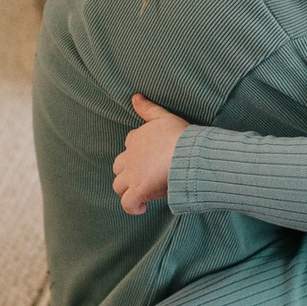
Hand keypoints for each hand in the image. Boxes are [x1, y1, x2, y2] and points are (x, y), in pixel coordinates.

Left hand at [112, 94, 190, 215]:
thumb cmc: (181, 136)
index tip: (151, 158)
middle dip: (127, 172)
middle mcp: (130, 157)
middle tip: (145, 178)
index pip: (130, 144)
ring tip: (142, 193)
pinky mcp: (139, 190)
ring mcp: (133, 175)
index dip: (138, 152)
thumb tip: (135, 97)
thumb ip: (148, 108)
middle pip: (119, 166)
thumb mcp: (165, 116)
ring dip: (127, 190)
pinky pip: (128, 203)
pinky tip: (141, 208)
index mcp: (137, 139)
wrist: (187, 154)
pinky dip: (132, 207)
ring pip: (119, 185)